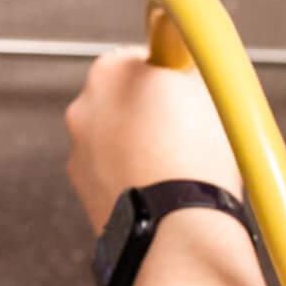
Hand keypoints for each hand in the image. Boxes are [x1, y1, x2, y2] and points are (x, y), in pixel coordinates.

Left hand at [64, 50, 242, 232]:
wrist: (174, 226)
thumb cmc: (193, 158)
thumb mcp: (208, 90)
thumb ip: (187, 71)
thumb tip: (188, 68)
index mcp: (110, 71)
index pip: (141, 59)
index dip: (169, 75)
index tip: (184, 89)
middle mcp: (82, 107)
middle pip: (122, 100)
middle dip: (148, 111)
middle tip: (184, 129)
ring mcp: (77, 150)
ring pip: (113, 139)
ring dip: (137, 146)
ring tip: (174, 165)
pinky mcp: (81, 190)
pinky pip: (108, 172)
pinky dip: (127, 175)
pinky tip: (156, 186)